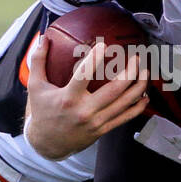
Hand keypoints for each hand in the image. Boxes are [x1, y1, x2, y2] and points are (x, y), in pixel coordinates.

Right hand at [24, 32, 149, 159]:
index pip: (83, 76)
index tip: (104, 44)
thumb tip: (44, 38)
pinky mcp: (103, 130)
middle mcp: (84, 111)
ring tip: (145, 72)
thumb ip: (38, 61)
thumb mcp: (36, 86)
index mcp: (68, 98)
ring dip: (139, 87)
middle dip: (130, 72)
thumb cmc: (42, 111)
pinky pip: (125, 117)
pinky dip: (138, 107)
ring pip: (125, 103)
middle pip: (114, 90)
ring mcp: (96, 122)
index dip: (94, 59)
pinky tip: (144, 96)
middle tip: (136, 58)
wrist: (47, 144)